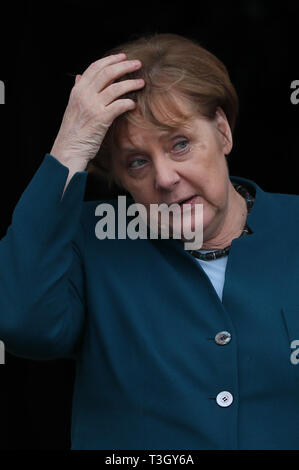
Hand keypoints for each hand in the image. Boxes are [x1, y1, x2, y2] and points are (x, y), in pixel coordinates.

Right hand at [50, 53, 144, 167]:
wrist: (69, 148)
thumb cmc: (73, 130)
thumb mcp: (72, 106)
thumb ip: (77, 90)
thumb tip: (80, 76)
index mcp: (78, 90)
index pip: (95, 67)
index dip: (110, 60)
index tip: (123, 57)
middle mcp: (85, 95)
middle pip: (107, 73)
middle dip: (124, 66)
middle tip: (138, 64)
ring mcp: (93, 106)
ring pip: (116, 87)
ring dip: (131, 83)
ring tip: (141, 83)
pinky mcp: (101, 119)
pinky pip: (119, 105)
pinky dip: (128, 103)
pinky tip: (133, 104)